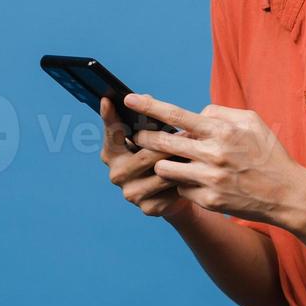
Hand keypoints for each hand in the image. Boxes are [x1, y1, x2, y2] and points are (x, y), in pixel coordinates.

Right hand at [98, 98, 191, 219]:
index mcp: (111, 153)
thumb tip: (146, 98)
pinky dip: (184, 178)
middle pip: (144, 154)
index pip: (111, 133)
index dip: (110, 117)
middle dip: (168, 143)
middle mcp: (116, 174)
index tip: (108, 99)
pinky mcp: (149, 207)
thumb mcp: (151, 136)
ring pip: (161, 172)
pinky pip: (171, 188)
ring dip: (180, 160)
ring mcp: (131, 193)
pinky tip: (194, 171)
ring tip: (196, 150)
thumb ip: (144, 120)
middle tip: (188, 133)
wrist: (173, 192)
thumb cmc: (159, 155)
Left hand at [125, 93, 305, 227]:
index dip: (149, 106)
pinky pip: (181, 188)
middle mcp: (213, 154)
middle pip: (162, 143)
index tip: (129, 99)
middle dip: (144, 138)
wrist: (288, 195)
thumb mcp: (251, 121)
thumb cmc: (268, 154)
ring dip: (162, 164)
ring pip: (165, 169)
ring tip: (170, 161)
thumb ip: (220, 113)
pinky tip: (195, 181)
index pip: (175, 115)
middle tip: (138, 135)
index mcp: (221, 130)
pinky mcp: (209, 200)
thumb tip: (195, 114)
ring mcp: (210, 179)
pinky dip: (183, 183)